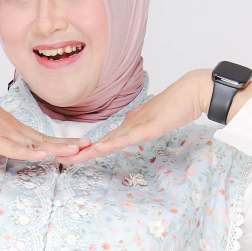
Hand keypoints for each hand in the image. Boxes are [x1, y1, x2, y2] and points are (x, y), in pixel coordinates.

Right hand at [0, 81, 90, 160]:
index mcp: (10, 123)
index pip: (38, 135)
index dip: (57, 140)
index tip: (73, 144)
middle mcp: (12, 127)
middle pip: (43, 138)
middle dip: (66, 143)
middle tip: (87, 145)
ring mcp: (3, 133)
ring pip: (35, 143)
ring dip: (56, 148)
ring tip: (77, 151)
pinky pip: (14, 149)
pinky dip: (30, 153)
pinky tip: (44, 156)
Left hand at [56, 70, 204, 163]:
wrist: (191, 92)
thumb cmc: (176, 106)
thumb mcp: (153, 121)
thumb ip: (139, 127)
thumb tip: (127, 132)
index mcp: (129, 126)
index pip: (105, 141)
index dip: (87, 150)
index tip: (73, 156)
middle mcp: (128, 125)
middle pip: (100, 143)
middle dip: (80, 152)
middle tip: (60, 158)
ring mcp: (137, 126)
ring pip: (108, 141)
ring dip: (89, 151)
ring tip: (71, 157)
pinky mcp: (148, 127)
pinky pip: (127, 138)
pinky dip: (112, 144)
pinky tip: (99, 149)